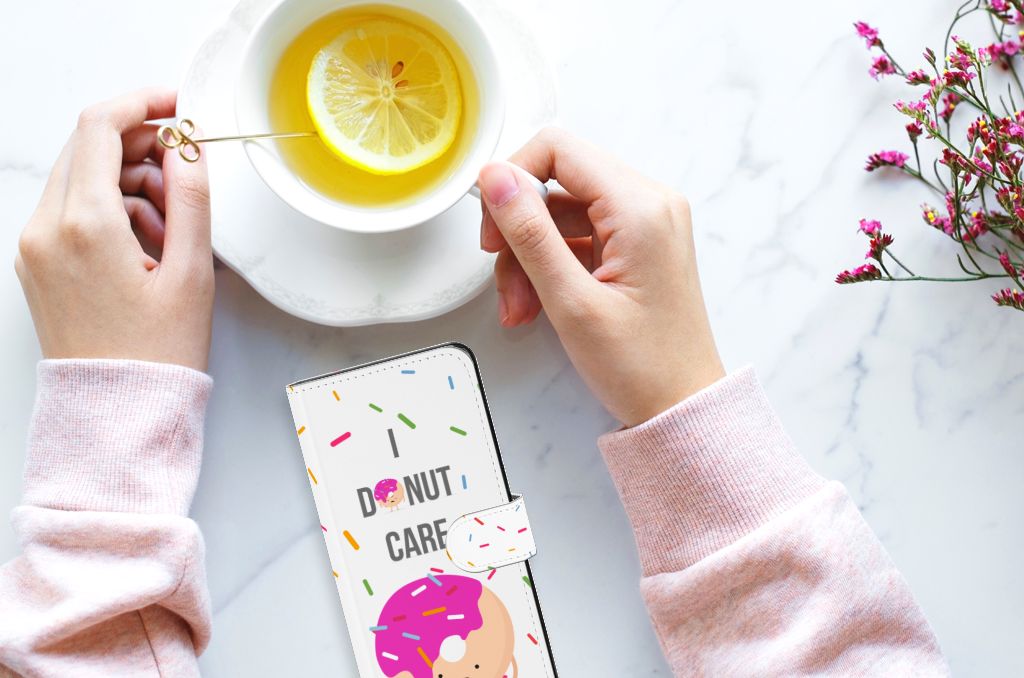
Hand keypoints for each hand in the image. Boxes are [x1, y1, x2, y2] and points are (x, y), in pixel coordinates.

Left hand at [15, 88, 213, 371]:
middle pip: (88, 147)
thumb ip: (192, 198)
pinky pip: (72, 210)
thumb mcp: (191, 273)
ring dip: (129, 182)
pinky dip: (111, 209)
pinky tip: (147, 244)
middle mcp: (47, 229)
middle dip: (141, 147)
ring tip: (173, 228)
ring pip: (82, 178)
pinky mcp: (37, 263)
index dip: (143, 103)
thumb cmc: (156, 354)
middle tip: (185, 173)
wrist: (117, 412)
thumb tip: (188, 147)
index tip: (177, 105)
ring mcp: (35, 246)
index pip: (101, 127)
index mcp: (85, 225)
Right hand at [478, 128, 723, 426]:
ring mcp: (644, 224)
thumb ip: (529, 233)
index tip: (493, 225)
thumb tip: (495, 178)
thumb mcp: (571, 301)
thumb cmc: (642, 366)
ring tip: (520, 308)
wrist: (682, 408)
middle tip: (502, 276)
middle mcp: (648, 204)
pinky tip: (537, 305)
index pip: (558, 149)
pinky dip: (550, 267)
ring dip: (529, 257)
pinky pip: (578, 237)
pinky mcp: (636, 245)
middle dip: (519, 230)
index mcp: (640, 207)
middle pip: (556, 182)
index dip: (513, 179)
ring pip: (561, 213)